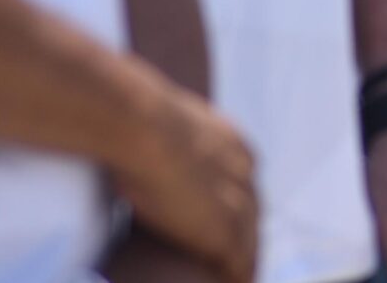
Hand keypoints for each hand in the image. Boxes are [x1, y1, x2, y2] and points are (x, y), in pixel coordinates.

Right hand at [107, 81, 258, 282]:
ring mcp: (237, 203)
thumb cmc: (135, 120)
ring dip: (245, 262)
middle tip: (237, 259)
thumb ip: (161, 137)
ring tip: (237, 281)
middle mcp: (243, 173)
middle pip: (254, 213)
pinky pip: (239, 265)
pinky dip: (236, 279)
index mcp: (232, 146)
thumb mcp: (158, 124)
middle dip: (246, 235)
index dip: (235, 204)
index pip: (242, 183)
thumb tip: (133, 139)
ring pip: (250, 242)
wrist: (142, 126)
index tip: (227, 220)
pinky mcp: (224, 232)